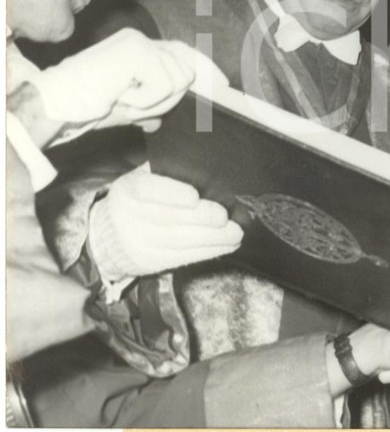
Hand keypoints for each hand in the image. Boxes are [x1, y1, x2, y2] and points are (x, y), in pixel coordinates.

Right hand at [28, 28, 226, 134]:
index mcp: (140, 50)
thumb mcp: (126, 108)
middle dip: (169, 96)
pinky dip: (144, 99)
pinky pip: (163, 85)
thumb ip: (146, 108)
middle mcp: (142, 41)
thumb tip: (157, 121)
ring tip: (123, 98)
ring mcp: (140, 43)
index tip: (224, 83)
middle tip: (133, 103)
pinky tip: (120, 94)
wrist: (61, 105)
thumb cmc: (88, 106)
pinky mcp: (138, 52)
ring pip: (178, 80)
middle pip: (186, 69)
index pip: (183, 53)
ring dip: (153, 100)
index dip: (206, 68)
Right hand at [88, 168, 242, 280]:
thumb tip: (212, 170)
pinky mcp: (150, 262)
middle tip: (225, 217)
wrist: (110, 234)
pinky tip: (228, 245)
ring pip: (178, 241)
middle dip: (200, 218)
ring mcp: (138, 242)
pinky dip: (208, 251)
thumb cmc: (142, 197)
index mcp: (129, 188)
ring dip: (212, 239)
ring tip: (236, 234)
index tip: (195, 196)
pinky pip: (182, 258)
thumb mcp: (146, 177)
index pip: (147, 189)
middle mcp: (129, 216)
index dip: (172, 193)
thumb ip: (172, 172)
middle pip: (167, 218)